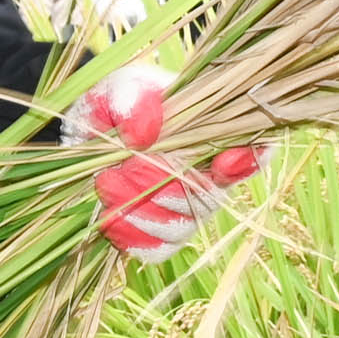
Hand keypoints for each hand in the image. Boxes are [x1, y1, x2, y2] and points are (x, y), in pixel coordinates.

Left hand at [70, 64, 262, 263]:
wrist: (84, 134)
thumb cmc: (113, 104)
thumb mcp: (118, 89)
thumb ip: (133, 101)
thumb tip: (146, 135)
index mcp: (213, 133)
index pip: (255, 150)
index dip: (250, 161)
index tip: (223, 164)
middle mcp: (210, 176)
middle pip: (209, 197)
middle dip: (163, 186)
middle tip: (122, 166)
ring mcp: (188, 209)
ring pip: (182, 226)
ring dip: (141, 210)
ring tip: (105, 182)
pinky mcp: (159, 236)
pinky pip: (158, 249)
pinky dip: (132, 236)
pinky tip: (109, 216)